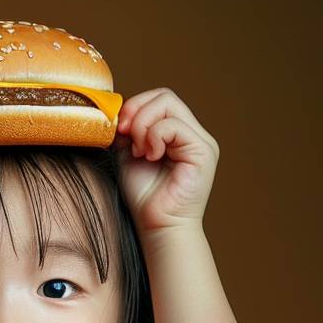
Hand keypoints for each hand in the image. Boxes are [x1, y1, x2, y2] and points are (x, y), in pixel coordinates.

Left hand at [113, 88, 219, 233]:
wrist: (157, 226)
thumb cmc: (145, 197)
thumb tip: (119, 112)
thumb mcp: (129, 155)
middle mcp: (193, 134)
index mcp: (179, 133)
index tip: (119, 128)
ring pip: (169, 105)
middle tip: (126, 135)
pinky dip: (154, 137)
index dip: (136, 105)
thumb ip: (129, 131)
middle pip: (165, 96)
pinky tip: (151, 157)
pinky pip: (174, 126)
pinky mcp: (204, 152)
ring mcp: (201, 141)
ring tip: (140, 152)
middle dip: (138, 111)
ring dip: (144, 126)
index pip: (159, 99)